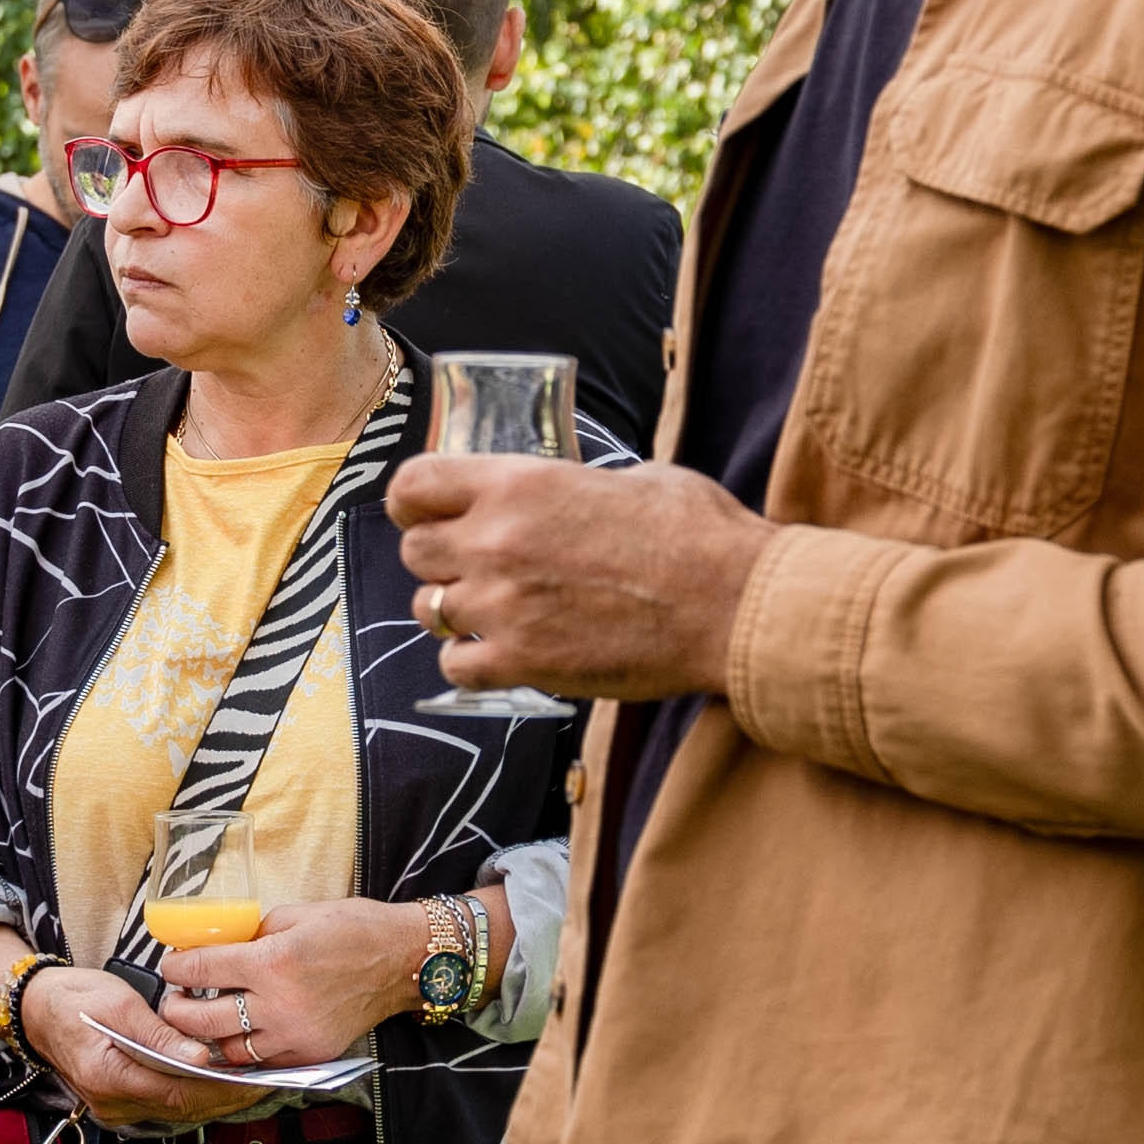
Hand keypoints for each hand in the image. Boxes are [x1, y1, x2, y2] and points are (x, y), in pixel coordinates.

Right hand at [20, 963, 254, 1128]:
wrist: (37, 1009)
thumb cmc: (75, 998)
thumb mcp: (118, 1004)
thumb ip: (159, 1034)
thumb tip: (199, 1058)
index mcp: (109, 1077)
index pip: (178, 1094)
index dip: (221, 1091)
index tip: (256, 1082)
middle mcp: (112, 1103)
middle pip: (182, 1108)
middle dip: (226, 1098)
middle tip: (266, 1084)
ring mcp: (114, 1108)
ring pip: (176, 1111)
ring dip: (213, 1098)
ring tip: (251, 1083)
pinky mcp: (120, 1104)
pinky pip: (164, 1105)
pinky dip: (193, 1095)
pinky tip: (218, 1082)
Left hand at [154, 897, 428, 1069]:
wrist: (401, 960)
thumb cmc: (351, 929)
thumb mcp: (293, 916)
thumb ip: (251, 936)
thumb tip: (215, 947)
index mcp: (273, 962)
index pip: (202, 970)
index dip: (176, 968)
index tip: (170, 966)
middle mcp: (280, 1005)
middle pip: (203, 1021)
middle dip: (177, 1012)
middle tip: (173, 1001)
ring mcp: (295, 1035)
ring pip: (229, 1051)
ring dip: (207, 1038)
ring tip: (200, 1022)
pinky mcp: (310, 1053)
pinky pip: (262, 1062)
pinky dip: (244, 1051)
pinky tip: (236, 1036)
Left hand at [388, 453, 763, 702]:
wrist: (732, 603)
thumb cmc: (696, 534)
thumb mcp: (629, 479)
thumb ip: (571, 488)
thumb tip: (563, 496)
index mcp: (518, 484)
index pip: (414, 484)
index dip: (412, 499)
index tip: (423, 510)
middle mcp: (495, 542)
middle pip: (414, 551)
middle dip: (437, 557)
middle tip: (472, 565)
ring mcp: (503, 606)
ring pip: (428, 610)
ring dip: (453, 609)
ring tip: (492, 610)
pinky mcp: (523, 662)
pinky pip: (457, 665)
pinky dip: (473, 661)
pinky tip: (504, 652)